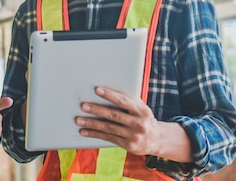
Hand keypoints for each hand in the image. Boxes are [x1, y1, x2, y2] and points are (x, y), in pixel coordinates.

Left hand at [75, 87, 190, 161]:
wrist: (157, 140)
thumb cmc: (144, 118)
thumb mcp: (141, 108)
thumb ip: (128, 102)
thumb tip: (107, 91)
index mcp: (142, 111)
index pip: (124, 101)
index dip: (110, 95)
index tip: (97, 90)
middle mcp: (138, 124)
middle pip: (114, 115)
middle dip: (97, 110)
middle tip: (83, 106)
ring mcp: (133, 136)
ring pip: (108, 128)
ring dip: (91, 124)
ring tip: (78, 120)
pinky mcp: (128, 145)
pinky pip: (108, 138)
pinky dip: (94, 134)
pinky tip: (84, 131)